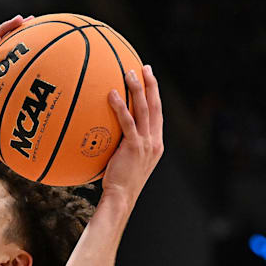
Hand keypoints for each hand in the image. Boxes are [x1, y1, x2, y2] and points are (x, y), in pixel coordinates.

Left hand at [101, 65, 163, 205]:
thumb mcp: (126, 162)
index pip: (158, 114)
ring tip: (129, 72)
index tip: (150, 79)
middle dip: (151, 84)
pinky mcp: (134, 147)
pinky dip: (121, 106)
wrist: (121, 198)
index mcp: (155, 144)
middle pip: (156, 106)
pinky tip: (112, 94)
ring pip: (145, 109)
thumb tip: (107, 134)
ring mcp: (146, 144)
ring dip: (138, 88)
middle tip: (145, 67)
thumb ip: (123, 146)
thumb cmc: (118, 183)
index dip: (155, 95)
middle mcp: (154, 141)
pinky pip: (128, 122)